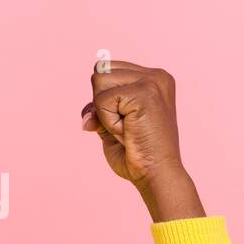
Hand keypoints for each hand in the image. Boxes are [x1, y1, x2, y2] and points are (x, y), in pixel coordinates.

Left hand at [81, 59, 205, 220]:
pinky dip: (108, 120)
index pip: (107, 69)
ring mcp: (152, 81)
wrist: (156, 174)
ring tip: (128, 128)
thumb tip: (87, 114)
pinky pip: (102, 100)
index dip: (104, 98)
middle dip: (103, 104)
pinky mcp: (145, 92)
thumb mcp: (112, 125)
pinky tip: (128, 131)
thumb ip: (98, 109)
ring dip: (105, 112)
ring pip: (99, 82)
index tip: (125, 121)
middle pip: (101, 72)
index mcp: (153, 79)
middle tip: (126, 127)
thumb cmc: (138, 154)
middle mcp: (156, 75)